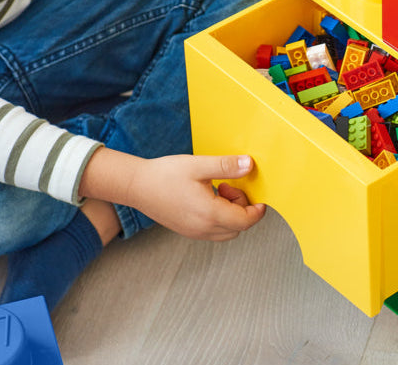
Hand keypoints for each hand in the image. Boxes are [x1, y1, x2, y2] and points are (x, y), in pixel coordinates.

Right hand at [79, 148, 265, 241]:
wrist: (137, 186)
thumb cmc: (165, 175)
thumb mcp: (199, 165)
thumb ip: (227, 166)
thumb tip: (249, 165)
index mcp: (209, 214)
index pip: (245, 221)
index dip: (257, 210)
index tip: (260, 197)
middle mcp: (203, 229)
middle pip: (238, 228)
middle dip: (242, 208)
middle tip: (230, 186)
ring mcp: (194, 232)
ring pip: (226, 231)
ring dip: (231, 213)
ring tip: (219, 189)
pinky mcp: (187, 230)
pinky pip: (213, 230)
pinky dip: (219, 216)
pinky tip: (208, 197)